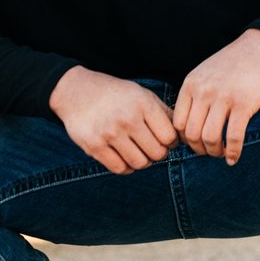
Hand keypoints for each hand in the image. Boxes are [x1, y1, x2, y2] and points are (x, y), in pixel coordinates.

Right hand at [49, 66, 178, 174]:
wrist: (76, 91)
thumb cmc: (115, 94)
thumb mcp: (141, 94)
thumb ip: (162, 112)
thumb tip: (182, 134)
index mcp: (143, 104)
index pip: (170, 137)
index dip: (171, 142)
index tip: (164, 139)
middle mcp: (127, 118)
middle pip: (157, 153)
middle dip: (157, 153)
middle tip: (151, 147)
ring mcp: (110, 133)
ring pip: (140, 164)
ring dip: (142, 161)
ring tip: (137, 152)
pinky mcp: (94, 146)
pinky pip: (120, 169)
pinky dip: (126, 167)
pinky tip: (123, 156)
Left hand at [173, 29, 259, 165]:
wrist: (259, 49)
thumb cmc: (231, 65)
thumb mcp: (204, 74)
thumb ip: (195, 96)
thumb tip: (188, 130)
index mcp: (191, 85)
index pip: (177, 123)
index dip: (185, 140)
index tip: (196, 144)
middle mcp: (204, 91)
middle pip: (191, 134)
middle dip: (199, 150)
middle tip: (209, 152)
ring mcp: (223, 97)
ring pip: (210, 138)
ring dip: (215, 152)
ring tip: (221, 153)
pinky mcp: (244, 104)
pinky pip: (234, 137)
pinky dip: (233, 152)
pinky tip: (234, 158)